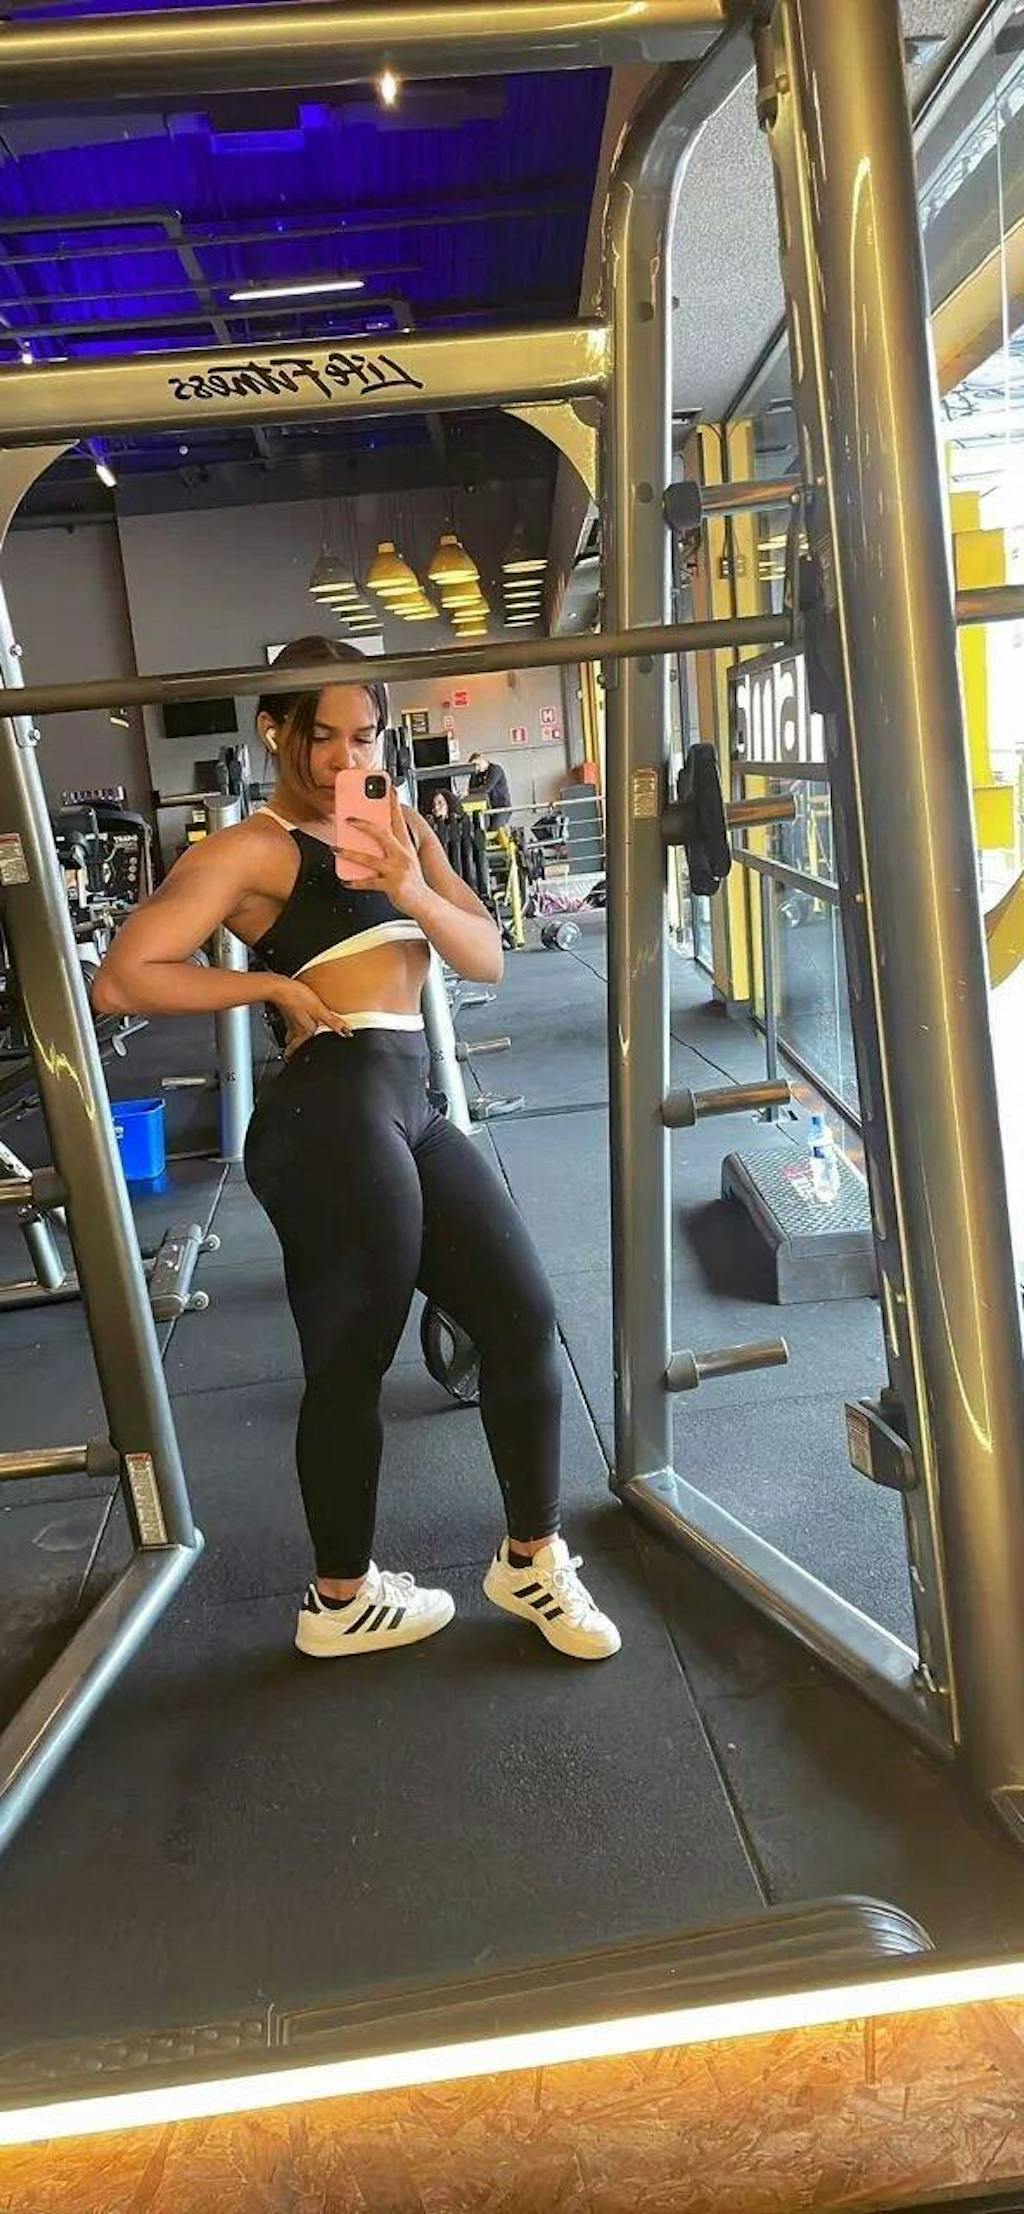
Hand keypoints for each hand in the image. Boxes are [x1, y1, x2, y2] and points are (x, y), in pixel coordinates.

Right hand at [268, 977, 351, 1059]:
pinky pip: (292, 1021)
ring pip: (292, 1033)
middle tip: (295, 1052)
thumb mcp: (319, 1010)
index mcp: (303, 1032)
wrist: (280, 986)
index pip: (296, 1051)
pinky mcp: (287, 1010)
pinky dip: (295, 1023)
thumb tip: (346, 1032)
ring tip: (299, 1038)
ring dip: (295, 1037)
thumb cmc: (297, 997)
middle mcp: (295, 1029)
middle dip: (295, 1048)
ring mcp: (290, 1020)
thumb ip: (333, 1023)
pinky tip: (299, 1018)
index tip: (294, 1060)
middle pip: (293, 1043)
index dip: (294, 1057)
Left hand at [335, 786, 427, 916]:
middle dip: (363, 824)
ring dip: (349, 853)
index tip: (388, 788)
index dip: (394, 803)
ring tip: (336, 848)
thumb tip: (368, 840)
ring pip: (369, 858)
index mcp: (406, 846)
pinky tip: (345, 881)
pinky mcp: (391, 886)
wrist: (425, 903)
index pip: (399, 819)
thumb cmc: (412, 882)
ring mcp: (397, 870)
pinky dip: (355, 882)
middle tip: (348, 818)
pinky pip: (368, 882)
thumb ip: (391, 849)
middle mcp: (402, 855)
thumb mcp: (405, 860)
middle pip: (382, 834)